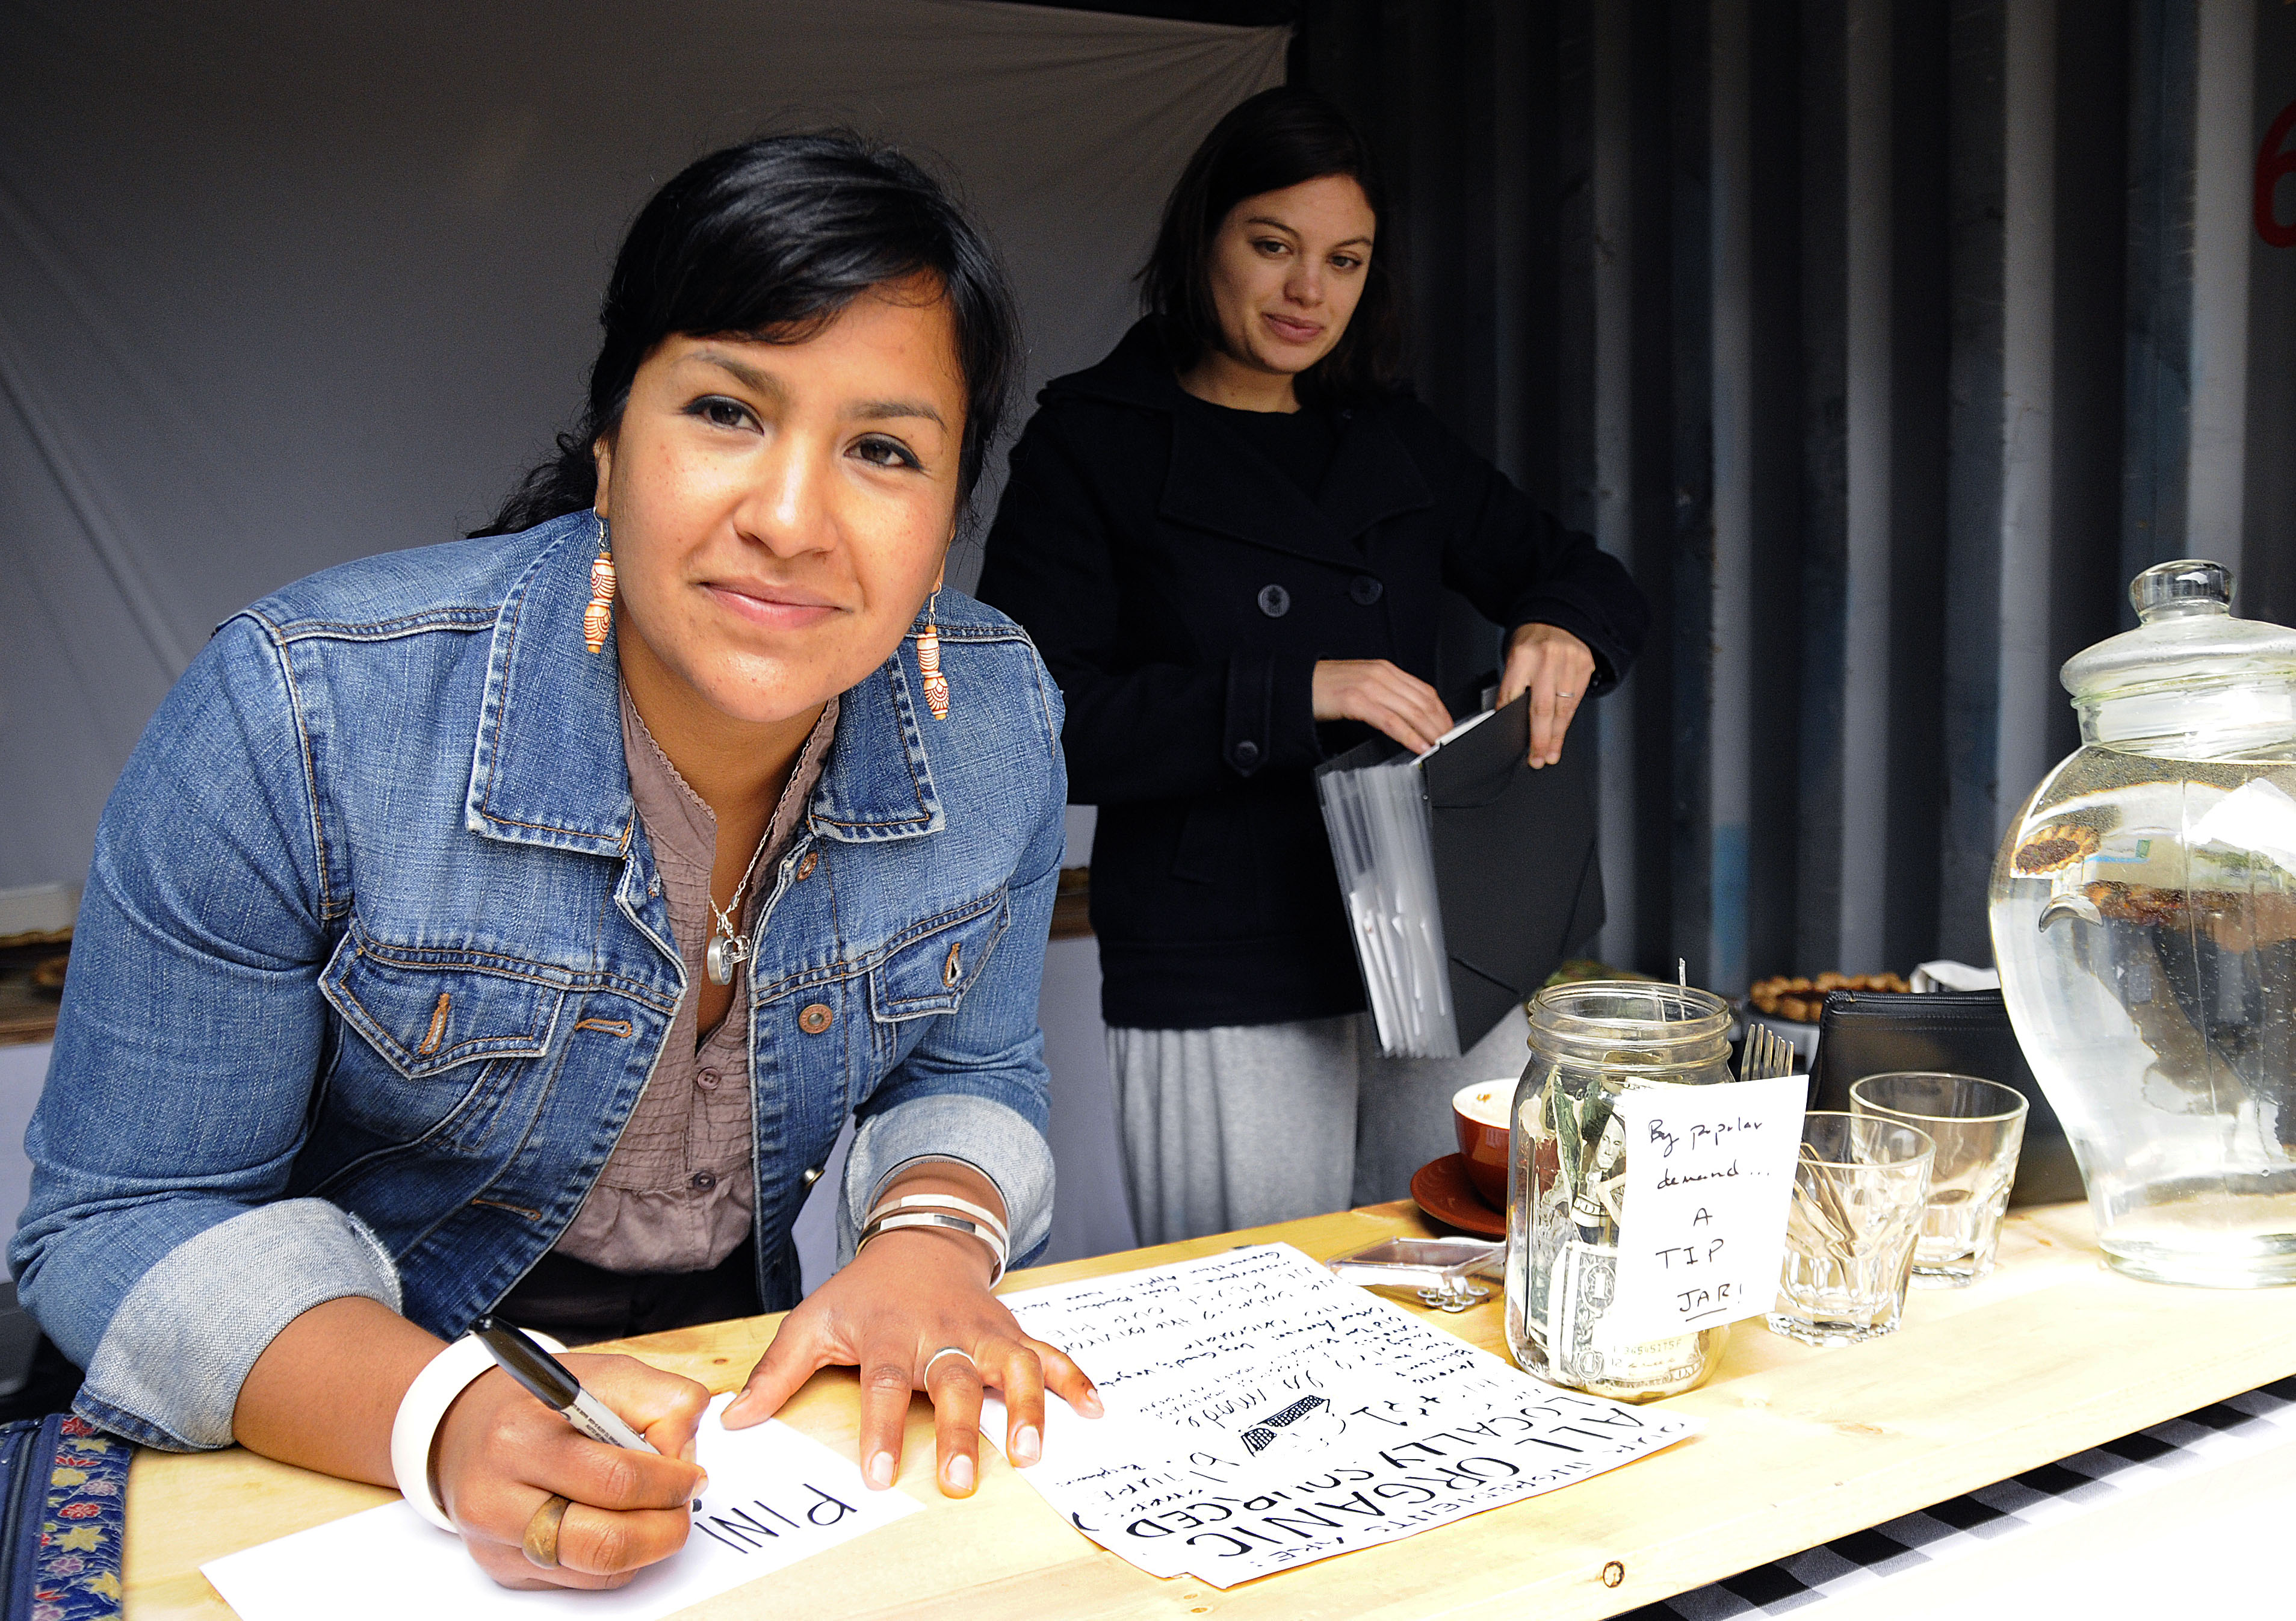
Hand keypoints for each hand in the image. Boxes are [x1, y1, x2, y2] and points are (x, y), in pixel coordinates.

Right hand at [433, 1354, 710, 1590]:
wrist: (464, 1426)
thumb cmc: (542, 1402)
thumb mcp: (606, 1374)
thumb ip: (661, 1402)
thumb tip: (684, 1456)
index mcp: (521, 1437)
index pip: (616, 1479)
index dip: (670, 1481)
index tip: (691, 1475)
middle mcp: (498, 1497)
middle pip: (606, 1542)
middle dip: (666, 1527)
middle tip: (683, 1504)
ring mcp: (496, 1542)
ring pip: (598, 1571)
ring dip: (646, 1547)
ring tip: (657, 1513)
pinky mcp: (503, 1570)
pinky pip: (581, 1581)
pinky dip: (616, 1561)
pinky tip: (618, 1524)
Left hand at [721, 1229, 1101, 1496]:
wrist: (921, 1241)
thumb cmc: (865, 1292)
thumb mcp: (813, 1320)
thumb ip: (777, 1371)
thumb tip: (734, 1420)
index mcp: (890, 1334)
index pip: (884, 1383)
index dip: (880, 1429)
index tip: (876, 1474)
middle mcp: (941, 1332)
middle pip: (954, 1381)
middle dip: (961, 1430)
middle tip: (962, 1478)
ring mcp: (982, 1331)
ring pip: (1011, 1366)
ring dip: (1026, 1408)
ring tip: (1032, 1452)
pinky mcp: (1011, 1333)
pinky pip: (1050, 1354)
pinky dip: (1075, 1380)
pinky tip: (1094, 1409)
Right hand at [1312, 659, 1451, 753]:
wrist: (1295, 685)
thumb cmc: (1325, 688)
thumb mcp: (1361, 685)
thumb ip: (1385, 694)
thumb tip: (1408, 715)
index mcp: (1384, 669)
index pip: (1424, 690)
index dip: (1441, 711)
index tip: (1449, 727)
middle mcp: (1380, 674)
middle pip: (1422, 701)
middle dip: (1440, 724)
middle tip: (1450, 741)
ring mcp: (1369, 686)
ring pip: (1411, 711)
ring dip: (1429, 732)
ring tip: (1439, 746)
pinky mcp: (1356, 701)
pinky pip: (1390, 721)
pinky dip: (1408, 735)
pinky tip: (1418, 745)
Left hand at [1499, 623, 1595, 767]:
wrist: (1558, 618)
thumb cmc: (1532, 641)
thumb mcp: (1514, 657)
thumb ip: (1514, 684)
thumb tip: (1508, 719)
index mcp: (1522, 655)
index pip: (1512, 694)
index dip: (1510, 720)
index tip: (1510, 741)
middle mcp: (1547, 659)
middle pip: (1542, 707)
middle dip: (1539, 738)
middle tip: (1536, 759)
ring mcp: (1569, 663)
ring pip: (1562, 708)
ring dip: (1556, 736)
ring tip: (1550, 754)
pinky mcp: (1585, 666)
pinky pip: (1575, 701)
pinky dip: (1566, 720)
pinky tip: (1560, 734)